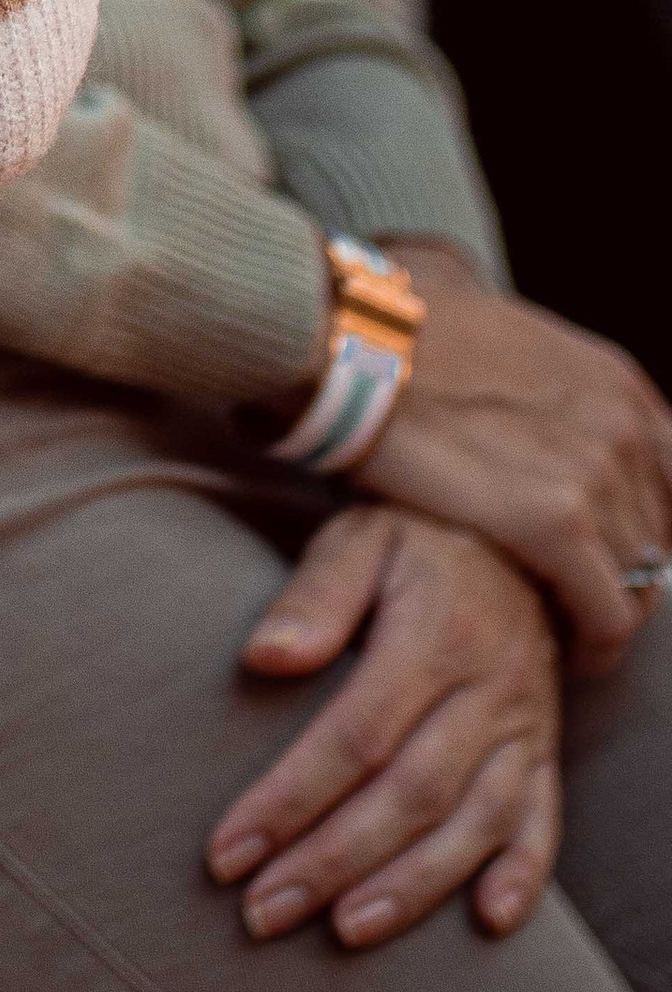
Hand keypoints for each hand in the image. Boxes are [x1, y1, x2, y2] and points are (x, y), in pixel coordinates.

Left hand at [206, 507, 561, 951]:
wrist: (514, 534)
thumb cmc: (413, 537)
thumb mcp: (359, 536)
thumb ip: (313, 595)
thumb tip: (263, 657)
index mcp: (434, 634)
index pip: (355, 735)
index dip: (290, 799)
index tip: (230, 851)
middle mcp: (487, 688)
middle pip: (408, 794)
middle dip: (332, 861)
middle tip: (264, 910)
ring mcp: (524, 725)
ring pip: (473, 823)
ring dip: (411, 887)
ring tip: (345, 929)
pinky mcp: (546, 750)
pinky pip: (544, 821)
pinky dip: (522, 876)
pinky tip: (485, 921)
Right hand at [350, 243, 671, 667]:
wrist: (350, 340)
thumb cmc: (406, 341)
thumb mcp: (510, 345)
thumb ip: (554, 393)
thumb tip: (544, 429)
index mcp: (615, 384)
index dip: (641, 527)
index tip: (607, 553)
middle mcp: (623, 426)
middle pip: (658, 537)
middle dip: (623, 572)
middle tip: (574, 595)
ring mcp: (596, 475)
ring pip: (641, 584)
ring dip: (606, 609)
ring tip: (563, 624)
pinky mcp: (558, 524)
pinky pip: (610, 617)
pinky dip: (596, 646)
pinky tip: (567, 651)